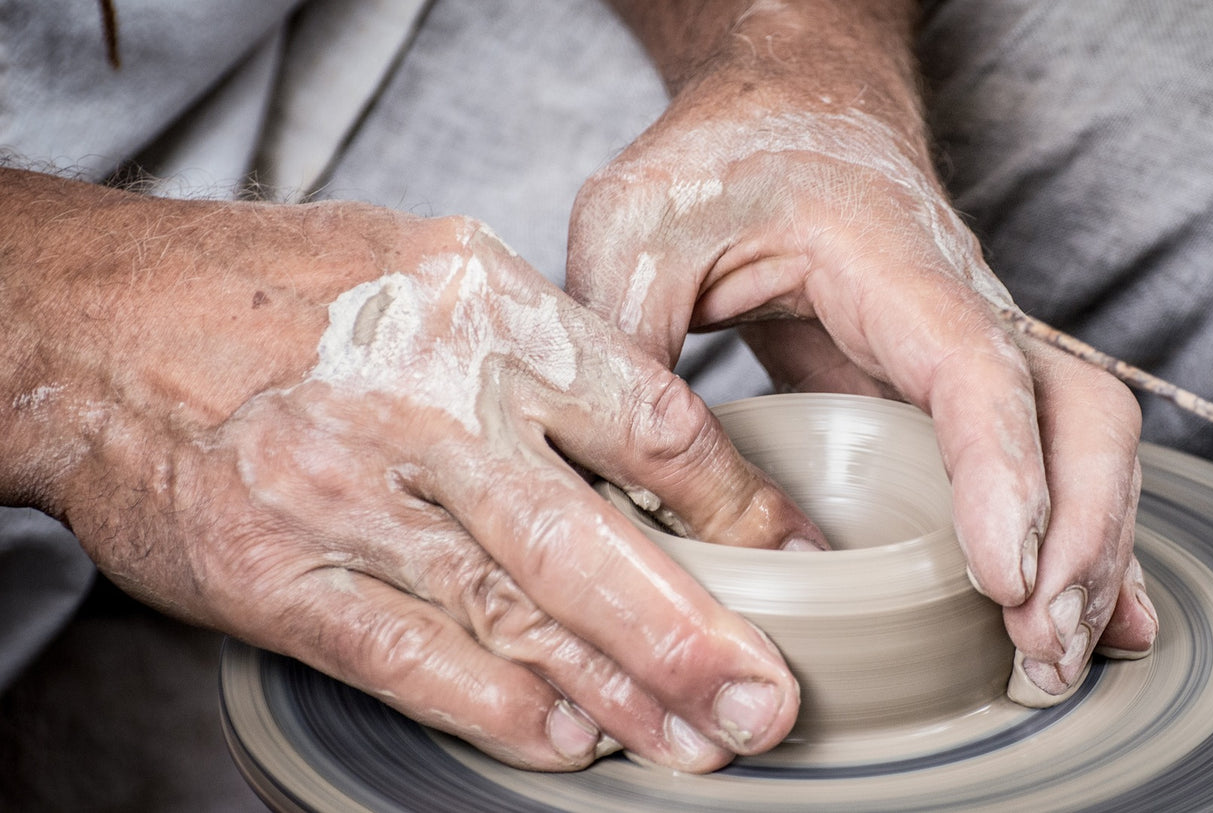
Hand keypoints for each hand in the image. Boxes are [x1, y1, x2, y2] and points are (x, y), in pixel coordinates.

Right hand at [0, 170, 825, 770]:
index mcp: (484, 312)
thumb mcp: (438, 266)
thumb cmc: (287, 290)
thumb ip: (546, 350)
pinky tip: (565, 737)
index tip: (792, 558)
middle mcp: (424, 405)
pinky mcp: (279, 577)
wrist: (102, 323)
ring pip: (510, 615)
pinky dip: (493, 705)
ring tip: (692, 740)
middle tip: (766, 701)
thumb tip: (660, 445)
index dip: (735, 505)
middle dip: (691, 634)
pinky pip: (408, 656)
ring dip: (613, 691)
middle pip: (589, 542)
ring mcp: (348, 498)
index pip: (649, 421)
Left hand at [570, 0, 1157, 703]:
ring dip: (1092, 553)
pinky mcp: (957, 386)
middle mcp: (962, 304)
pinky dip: (1076, 537)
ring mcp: (974, 345)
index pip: (977, 370)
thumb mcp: (636, 224)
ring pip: (1086, 442)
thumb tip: (619, 481)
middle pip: (1080, 414)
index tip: (1005, 579)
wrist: (788, 107)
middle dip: (1083, 537)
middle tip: (1038, 651)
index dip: (1004, 477)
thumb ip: (623, 336)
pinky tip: (1077, 615)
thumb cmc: (719, 157)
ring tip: (1054, 662)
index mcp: (890, 260)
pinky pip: (1047, 456)